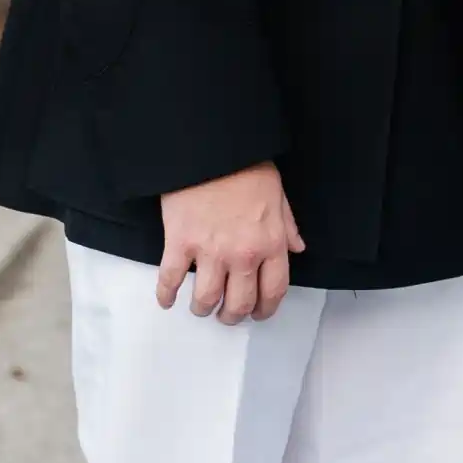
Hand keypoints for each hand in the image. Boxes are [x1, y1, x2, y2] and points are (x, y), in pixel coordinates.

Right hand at [157, 163, 304, 321]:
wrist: (211, 147)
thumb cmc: (247, 166)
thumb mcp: (278, 194)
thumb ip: (287, 226)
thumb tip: (297, 248)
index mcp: (270, 243)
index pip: (273, 291)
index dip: (265, 309)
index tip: (257, 314)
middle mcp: (243, 255)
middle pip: (239, 303)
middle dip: (232, 315)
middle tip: (226, 315)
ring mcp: (210, 251)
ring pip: (206, 299)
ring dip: (202, 309)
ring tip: (200, 307)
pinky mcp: (180, 243)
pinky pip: (171, 280)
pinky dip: (166, 294)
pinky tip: (166, 300)